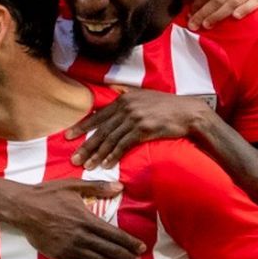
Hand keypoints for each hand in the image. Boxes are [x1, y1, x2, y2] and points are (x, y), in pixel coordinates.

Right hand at [12, 176, 142, 258]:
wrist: (22, 208)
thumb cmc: (48, 194)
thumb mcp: (73, 186)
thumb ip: (98, 187)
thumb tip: (119, 187)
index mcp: (86, 219)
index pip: (114, 234)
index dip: (129, 242)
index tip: (141, 248)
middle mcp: (80, 235)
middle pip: (108, 249)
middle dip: (125, 256)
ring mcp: (70, 247)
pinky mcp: (60, 255)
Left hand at [68, 87, 209, 169]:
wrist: (188, 112)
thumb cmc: (167, 107)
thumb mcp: (144, 96)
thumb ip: (128, 97)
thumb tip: (115, 93)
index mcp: (123, 99)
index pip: (97, 115)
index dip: (82, 127)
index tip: (69, 136)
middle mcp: (126, 107)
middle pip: (101, 129)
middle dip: (86, 146)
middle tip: (74, 158)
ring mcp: (135, 118)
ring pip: (110, 139)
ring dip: (97, 155)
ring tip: (87, 166)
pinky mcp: (144, 129)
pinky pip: (124, 145)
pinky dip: (114, 156)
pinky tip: (106, 165)